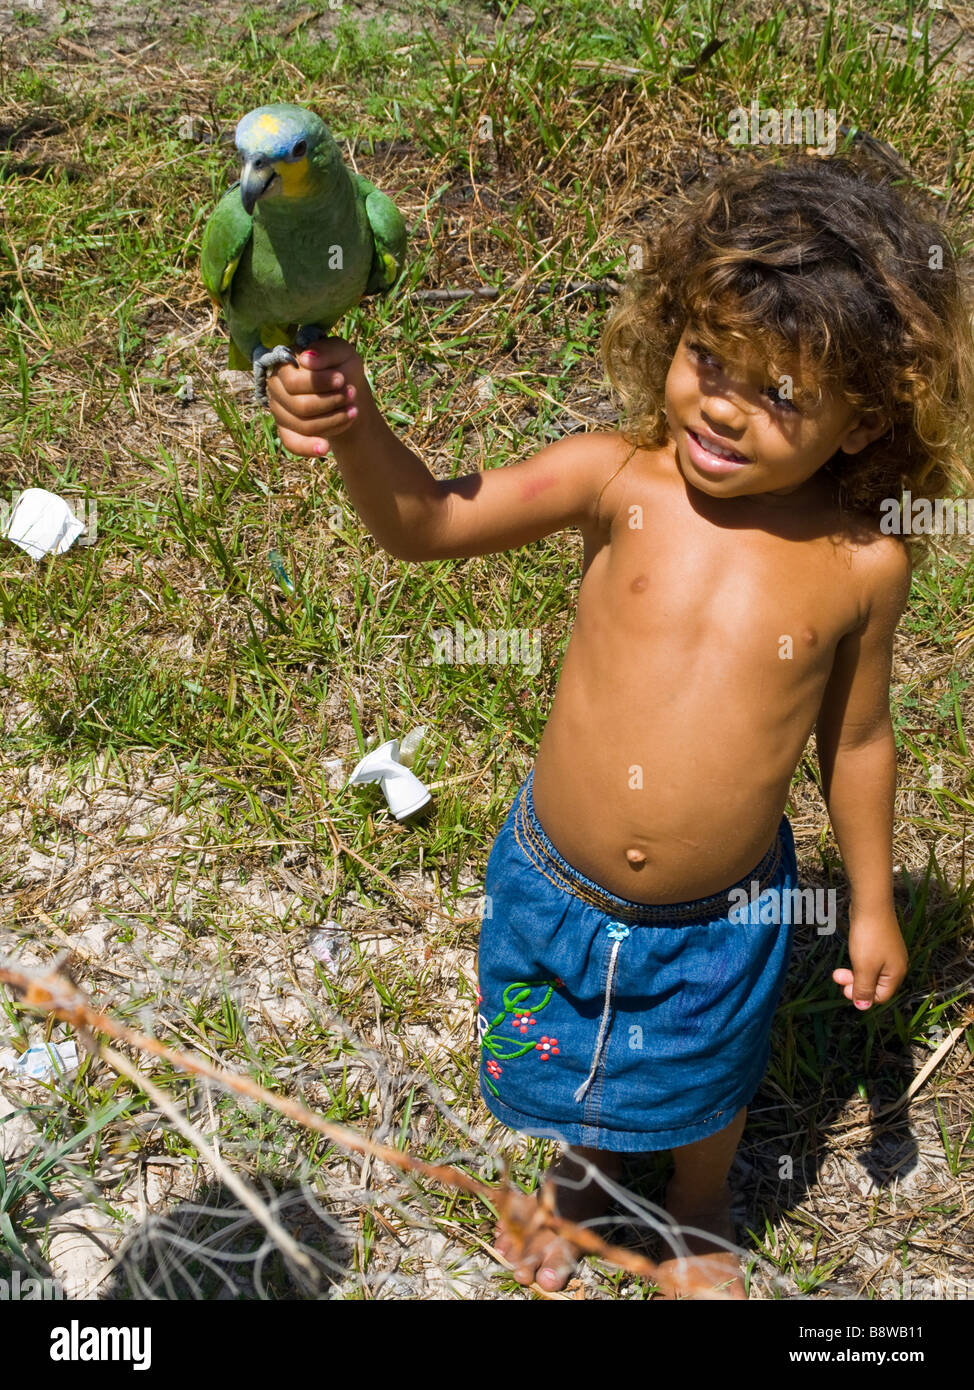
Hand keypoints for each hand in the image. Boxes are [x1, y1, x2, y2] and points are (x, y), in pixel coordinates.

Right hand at [265, 336, 372, 457]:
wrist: (346, 389)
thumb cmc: (341, 367)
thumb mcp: (342, 352)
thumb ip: (327, 351)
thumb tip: (306, 358)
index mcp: (283, 367)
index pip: (293, 381)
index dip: (319, 382)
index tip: (342, 379)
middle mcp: (276, 389)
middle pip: (299, 406)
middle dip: (331, 402)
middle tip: (352, 394)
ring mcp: (280, 410)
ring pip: (303, 425)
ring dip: (333, 420)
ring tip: (353, 410)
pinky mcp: (287, 429)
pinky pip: (292, 443)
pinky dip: (309, 447)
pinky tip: (325, 448)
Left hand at [832, 908, 907, 1009]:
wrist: (871, 905)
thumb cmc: (868, 937)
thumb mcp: (864, 967)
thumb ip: (863, 989)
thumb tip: (863, 1007)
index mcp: (896, 974)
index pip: (880, 997)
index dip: (861, 996)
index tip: (843, 986)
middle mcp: (896, 965)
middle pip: (875, 985)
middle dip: (854, 983)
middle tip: (836, 976)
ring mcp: (890, 953)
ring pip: (870, 972)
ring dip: (854, 973)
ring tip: (839, 969)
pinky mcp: (881, 943)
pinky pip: (870, 960)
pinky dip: (858, 961)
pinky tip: (851, 954)